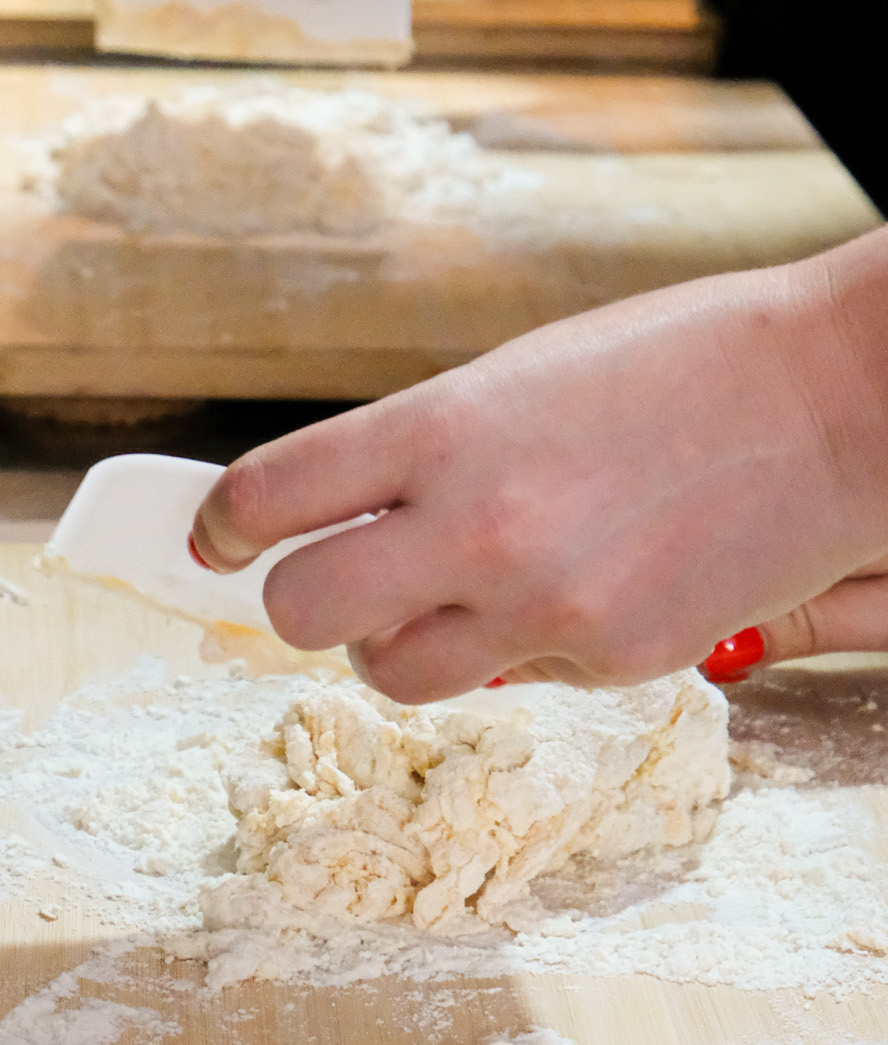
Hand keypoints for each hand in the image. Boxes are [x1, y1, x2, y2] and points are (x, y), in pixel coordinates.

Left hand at [189, 231, 887, 700]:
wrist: (836, 400)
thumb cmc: (679, 364)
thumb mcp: (517, 379)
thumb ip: (420, 452)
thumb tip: (340, 515)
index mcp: (441, 427)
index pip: (268, 497)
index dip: (222, 526)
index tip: (218, 538)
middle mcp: (477, 527)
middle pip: (297, 612)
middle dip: (298, 599)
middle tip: (330, 577)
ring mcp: (543, 608)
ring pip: (389, 672)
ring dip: (394, 641)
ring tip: (448, 595)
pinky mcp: (610, 663)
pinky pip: (507, 679)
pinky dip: (512, 648)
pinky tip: (570, 588)